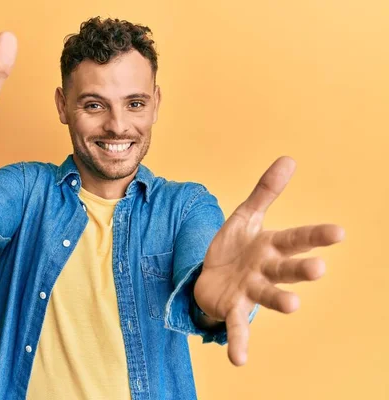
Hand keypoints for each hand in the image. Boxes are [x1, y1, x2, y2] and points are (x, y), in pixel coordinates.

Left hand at [193, 156, 344, 365]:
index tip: (339, 232)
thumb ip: (265, 192)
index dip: (315, 237)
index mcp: (270, 247)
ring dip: (279, 301)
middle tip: (317, 270)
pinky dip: (239, 343)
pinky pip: (236, 326)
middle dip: (300, 270)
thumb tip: (289, 158)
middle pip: (285, 269)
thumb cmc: (234, 247)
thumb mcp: (246, 216)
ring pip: (267, 296)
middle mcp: (265, 271)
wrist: (208, 275)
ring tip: (293, 306)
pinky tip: (239, 360)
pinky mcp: (232, 308)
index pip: (296, 239)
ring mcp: (250, 291)